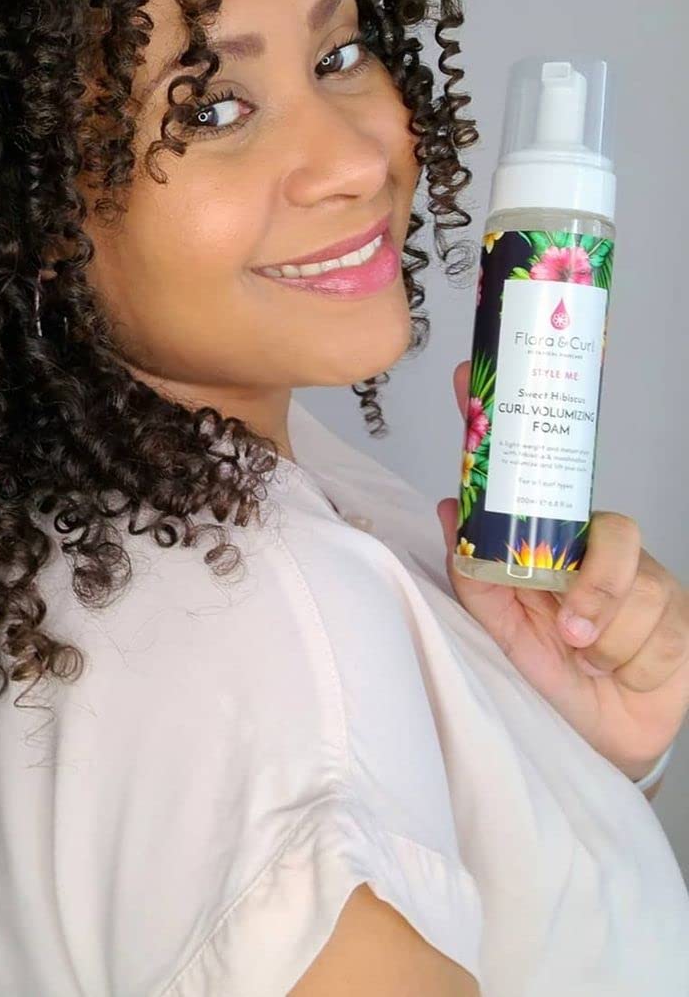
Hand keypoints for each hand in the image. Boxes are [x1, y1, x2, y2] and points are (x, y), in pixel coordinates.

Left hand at [437, 359, 688, 782]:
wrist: (599, 737)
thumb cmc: (550, 674)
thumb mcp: (498, 627)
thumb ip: (476, 572)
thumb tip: (449, 509)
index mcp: (557, 542)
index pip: (538, 470)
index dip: (508, 420)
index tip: (463, 377)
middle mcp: (605, 551)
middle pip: (616, 531)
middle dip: (594, 587)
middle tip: (569, 629)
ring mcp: (648, 580)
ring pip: (637, 591)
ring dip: (605, 642)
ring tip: (587, 660)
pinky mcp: (680, 618)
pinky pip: (659, 630)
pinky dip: (630, 663)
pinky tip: (620, 673)